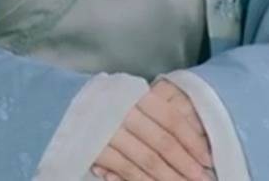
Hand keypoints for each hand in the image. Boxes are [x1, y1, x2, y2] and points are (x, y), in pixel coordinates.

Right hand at [91, 79, 212, 180]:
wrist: (61, 101)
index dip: (192, 141)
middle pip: (162, 143)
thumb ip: (157, 114)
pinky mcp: (95, 149)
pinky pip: (125, 169)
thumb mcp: (131, 98)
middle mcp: (123, 112)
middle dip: (185, 165)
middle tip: (202, 179)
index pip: (171, 120)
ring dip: (168, 177)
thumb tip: (195, 138)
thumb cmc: (106, 102)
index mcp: (136, 95)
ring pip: (147, 160)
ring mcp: (107, 131)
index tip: (208, 159)